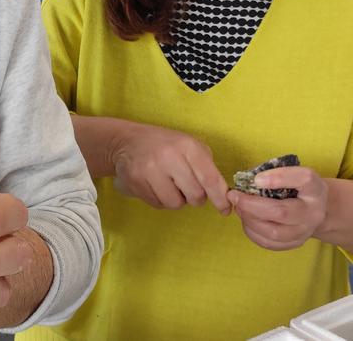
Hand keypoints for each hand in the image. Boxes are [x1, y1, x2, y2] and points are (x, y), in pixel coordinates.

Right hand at [110, 121, 230, 212]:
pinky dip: (160, 199)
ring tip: (168, 184)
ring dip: (176, 199)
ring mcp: (150, 169)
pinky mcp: (135, 181)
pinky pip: (158, 204)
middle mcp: (169, 156)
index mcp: (187, 146)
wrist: (127, 141)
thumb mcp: (189, 146)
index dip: (220, 198)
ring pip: (175, 204)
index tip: (226, 210)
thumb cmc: (165, 146)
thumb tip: (223, 195)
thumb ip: (207, 167)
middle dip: (195, 197)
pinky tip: (154, 184)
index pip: (209, 179)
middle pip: (195, 195)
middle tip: (186, 187)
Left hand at [228, 165, 328, 249]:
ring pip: (274, 233)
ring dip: (249, 219)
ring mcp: (305, 232)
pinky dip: (252, 231)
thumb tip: (247, 181)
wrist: (315, 208)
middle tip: (234, 196)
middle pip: (282, 212)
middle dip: (251, 205)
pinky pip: (270, 243)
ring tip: (239, 207)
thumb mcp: (292, 172)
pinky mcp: (295, 243)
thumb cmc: (298, 186)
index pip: (303, 179)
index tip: (256, 179)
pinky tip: (246, 219)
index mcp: (315, 188)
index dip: (279, 178)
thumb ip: (273, 173)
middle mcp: (313, 212)